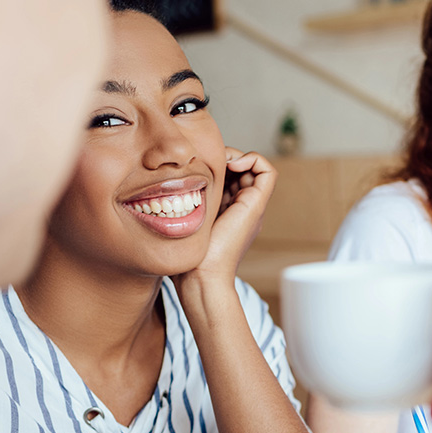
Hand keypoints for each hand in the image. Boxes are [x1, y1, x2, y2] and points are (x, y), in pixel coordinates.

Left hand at [176, 148, 274, 287]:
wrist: (201, 277)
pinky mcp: (256, 206)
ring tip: (219, 162)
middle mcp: (242, 207)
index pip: (228, 176)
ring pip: (255, 167)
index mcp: (226, 211)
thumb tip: (164, 187)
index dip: (217, 163)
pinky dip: (253, 159)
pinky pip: (267, 171)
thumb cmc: (188, 258)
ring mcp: (251, 206)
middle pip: (241, 169)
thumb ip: (180, 207)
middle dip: (226, 156)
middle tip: (207, 161)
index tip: (198, 165)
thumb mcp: (182, 222)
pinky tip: (231, 165)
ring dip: (237, 155)